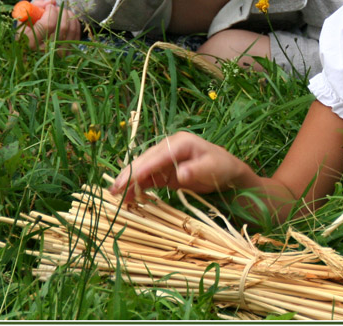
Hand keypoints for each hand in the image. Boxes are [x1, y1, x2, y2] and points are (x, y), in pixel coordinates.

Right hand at [16, 0, 81, 49]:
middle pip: (62, 27)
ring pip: (70, 30)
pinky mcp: (67, 55)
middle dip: (61, 13)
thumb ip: (36, 7)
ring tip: (63, 12)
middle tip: (57, 8)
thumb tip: (53, 2)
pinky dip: (75, 23)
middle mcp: (44, 51)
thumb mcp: (24, 17)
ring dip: (69, 17)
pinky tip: (69, 18)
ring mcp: (57, 55)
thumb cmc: (26, 29)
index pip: (47, 25)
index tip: (49, 6)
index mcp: (29, 43)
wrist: (29, 47)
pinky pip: (76, 35)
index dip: (51, 12)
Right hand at [109, 131, 258, 201]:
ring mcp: (166, 159)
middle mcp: (170, 148)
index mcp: (180, 143)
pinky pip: (148, 178)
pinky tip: (129, 198)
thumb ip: (196, 170)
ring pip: (143, 170)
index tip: (126, 182)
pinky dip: (138, 187)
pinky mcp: (165, 171)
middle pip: (145, 161)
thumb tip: (180, 173)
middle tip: (113, 192)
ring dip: (130, 183)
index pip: (156, 156)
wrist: (230, 174)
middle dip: (129, 176)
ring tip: (116, 198)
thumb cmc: (223, 168)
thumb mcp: (213, 168)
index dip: (140, 169)